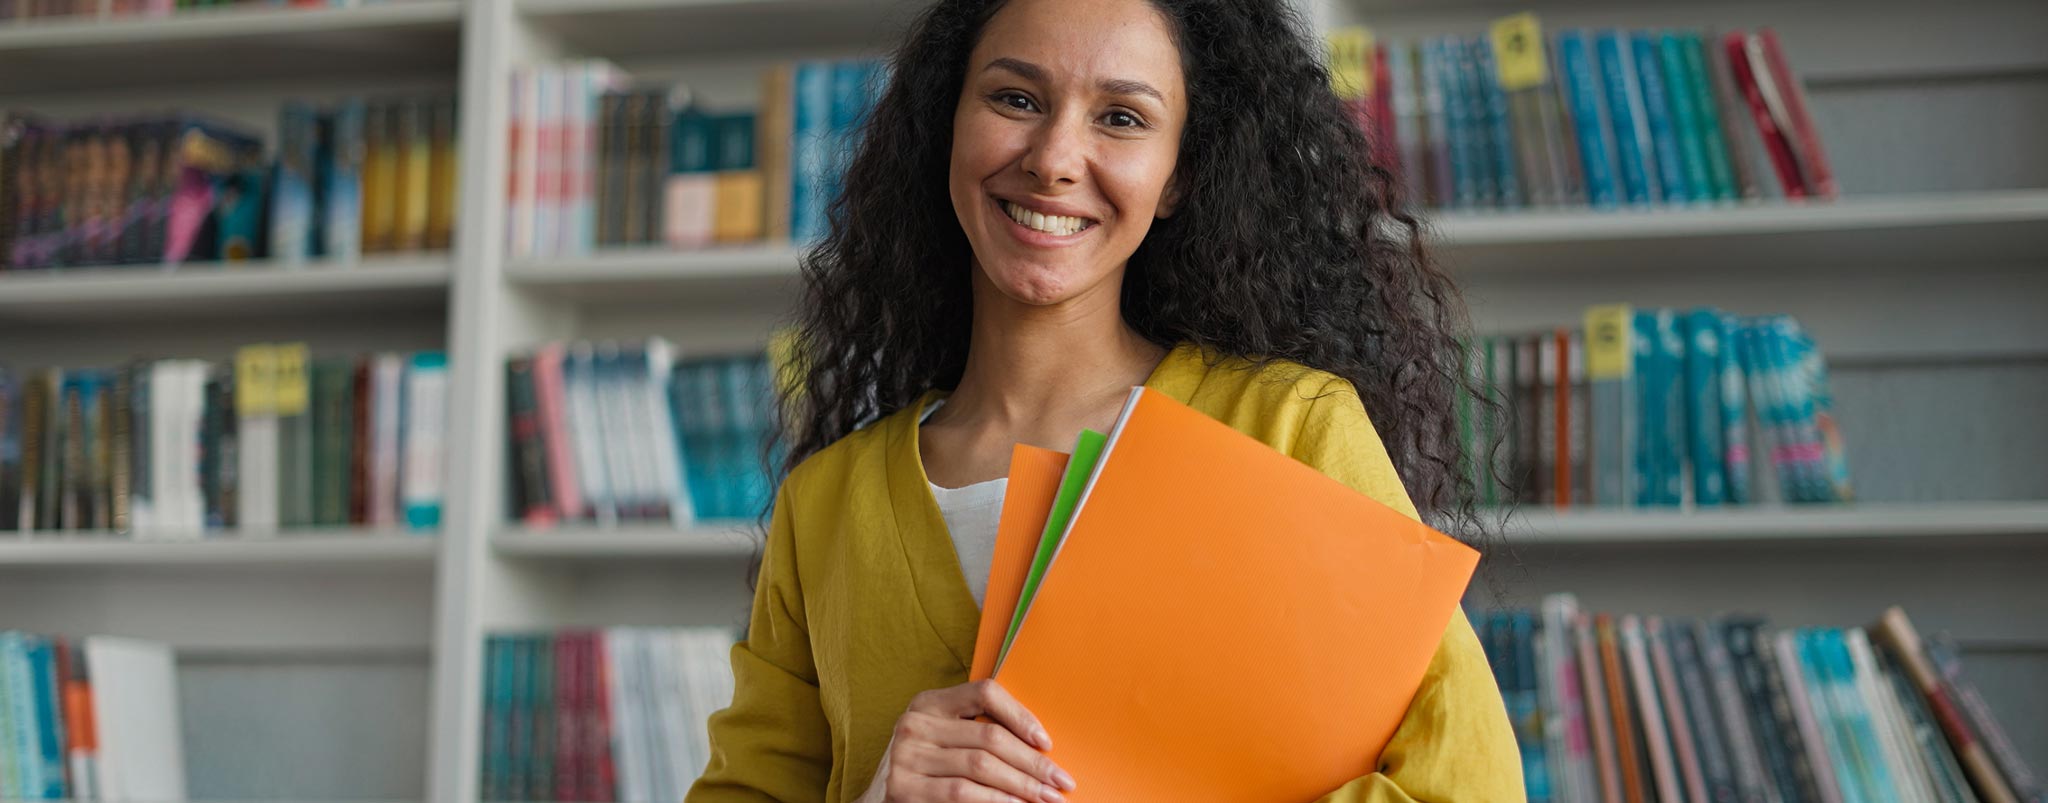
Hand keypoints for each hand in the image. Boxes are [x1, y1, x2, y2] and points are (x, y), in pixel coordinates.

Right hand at [859, 679, 1077, 802]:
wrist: (881, 801)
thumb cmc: (928, 770)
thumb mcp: (946, 739)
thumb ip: (978, 731)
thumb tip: (1041, 745)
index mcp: (929, 702)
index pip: (984, 692)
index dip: (1021, 715)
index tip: (1046, 742)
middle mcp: (915, 724)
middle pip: (989, 736)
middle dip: (1033, 763)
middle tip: (1061, 781)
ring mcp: (906, 757)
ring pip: (981, 766)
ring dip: (1022, 785)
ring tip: (1047, 798)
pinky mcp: (904, 789)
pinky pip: (962, 792)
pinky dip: (995, 800)